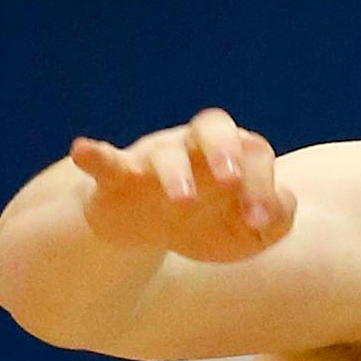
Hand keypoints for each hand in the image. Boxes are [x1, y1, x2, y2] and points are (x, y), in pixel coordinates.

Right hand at [71, 108, 295, 261]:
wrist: (150, 234)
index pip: (255, 155)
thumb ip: (278, 219)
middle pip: (213, 125)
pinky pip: (105, 160)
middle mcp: (196, 147)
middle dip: (223, 149)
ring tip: (182, 201)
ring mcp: (155, 158)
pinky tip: (82, 149)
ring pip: (165, 154)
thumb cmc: (209, 224)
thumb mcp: (249, 233)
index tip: (258, 222)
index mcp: (234, 155)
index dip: (261, 187)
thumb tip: (278, 205)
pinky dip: (94, 154)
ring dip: (175, 175)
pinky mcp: (117, 178)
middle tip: (229, 180)